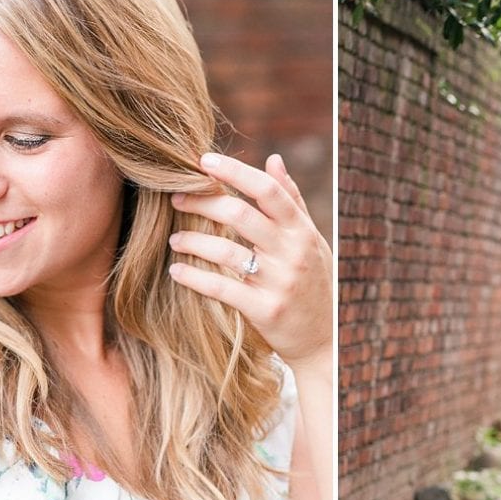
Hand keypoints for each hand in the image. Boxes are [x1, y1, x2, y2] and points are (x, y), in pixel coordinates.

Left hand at [168, 152, 332, 371]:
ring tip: (175, 238)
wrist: (324, 341)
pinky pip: (222, 289)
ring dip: (193, 241)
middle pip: (240, 214)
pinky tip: (177, 271)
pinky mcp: (265, 311)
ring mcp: (279, 283)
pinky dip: (194, 277)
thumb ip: (291, 200)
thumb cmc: (314, 283)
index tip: (203, 160)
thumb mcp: (311, 240)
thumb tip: (273, 158)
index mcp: (302, 231)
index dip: (234, 171)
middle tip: (176, 198)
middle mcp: (293, 253)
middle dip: (202, 202)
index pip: (268, 190)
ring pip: (226, 252)